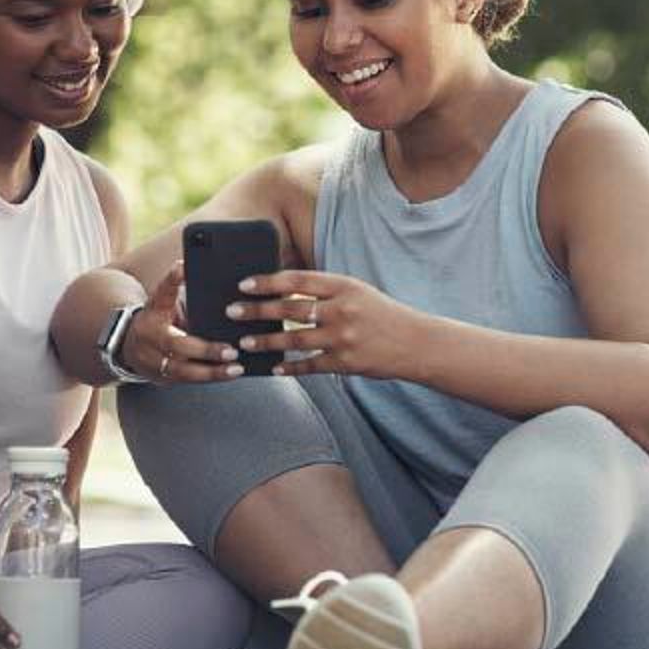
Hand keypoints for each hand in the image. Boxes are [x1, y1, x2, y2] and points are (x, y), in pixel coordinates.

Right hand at [122, 260, 243, 382]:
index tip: (185, 267)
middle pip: (176, 345)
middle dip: (205, 350)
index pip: (162, 292)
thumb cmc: (159, 318)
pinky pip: (187, 381)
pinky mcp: (161, 378)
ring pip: (182, 371)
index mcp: (152, 310)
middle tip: (231, 351)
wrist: (129, 345)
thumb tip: (206, 279)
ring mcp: (152, 361)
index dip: (173, 279)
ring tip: (236, 369)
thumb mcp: (164, 302)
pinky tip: (228, 375)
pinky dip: (209, 378)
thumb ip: (180, 292)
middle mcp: (149, 336)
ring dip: (211, 372)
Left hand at [229, 269, 425, 380]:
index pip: (297, 280)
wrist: (416, 343)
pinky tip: (273, 368)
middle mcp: (341, 310)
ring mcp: (343, 338)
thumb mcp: (356, 291)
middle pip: (289, 309)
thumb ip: (324, 290)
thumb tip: (284, 290)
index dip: (267, 281)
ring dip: (265, 342)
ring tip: (244, 343)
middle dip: (256, 311)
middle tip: (232, 311)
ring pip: (293, 340)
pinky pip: (309, 366)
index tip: (244, 284)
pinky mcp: (345, 363)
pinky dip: (289, 367)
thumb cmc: (381, 314)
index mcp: (343, 286)